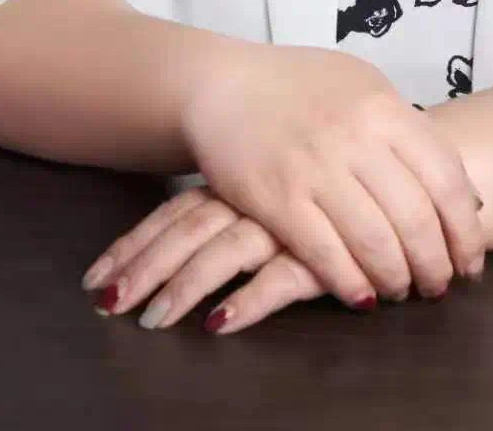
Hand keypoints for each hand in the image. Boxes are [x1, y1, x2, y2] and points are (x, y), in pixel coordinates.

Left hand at [82, 185, 331, 335]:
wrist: (396, 169)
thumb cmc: (327, 179)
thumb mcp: (273, 184)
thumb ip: (232, 202)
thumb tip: (178, 240)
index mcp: (238, 180)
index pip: (172, 214)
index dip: (133, 247)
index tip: (96, 279)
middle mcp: (255, 198)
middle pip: (187, 234)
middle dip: (144, 270)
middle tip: (109, 305)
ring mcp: (286, 223)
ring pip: (224, 254)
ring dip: (186, 287)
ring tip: (154, 320)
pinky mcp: (323, 253)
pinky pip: (281, 279)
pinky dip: (250, 301)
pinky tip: (222, 323)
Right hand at [176, 42, 486, 306]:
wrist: (225, 84)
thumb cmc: (302, 88)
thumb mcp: (365, 90)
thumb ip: (412, 134)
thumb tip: (468, 195)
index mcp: (384, 107)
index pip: (446, 177)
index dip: (465, 229)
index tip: (470, 260)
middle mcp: (355, 137)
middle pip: (416, 217)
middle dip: (436, 264)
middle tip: (438, 285)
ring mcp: (315, 168)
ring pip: (375, 242)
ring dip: (396, 279)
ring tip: (402, 290)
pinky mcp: (277, 199)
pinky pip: (325, 254)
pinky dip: (351, 284)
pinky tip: (362, 296)